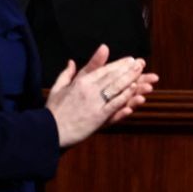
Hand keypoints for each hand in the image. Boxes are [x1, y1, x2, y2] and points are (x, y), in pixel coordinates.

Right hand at [44, 45, 160, 147]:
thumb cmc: (53, 111)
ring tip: (143, 73)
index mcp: (80, 82)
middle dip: (129, 69)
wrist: (49, 131)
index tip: (130, 60)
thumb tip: (71, 61)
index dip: (119, 64)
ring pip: (116, 88)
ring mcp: (94, 103)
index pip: (104, 69)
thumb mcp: (57, 88)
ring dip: (131, 79)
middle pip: (113, 76)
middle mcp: (89, 89)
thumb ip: (67, 74)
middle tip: (141, 63)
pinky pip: (114, 104)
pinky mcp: (98, 116)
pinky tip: (134, 91)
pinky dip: (125, 96)